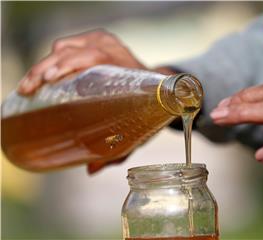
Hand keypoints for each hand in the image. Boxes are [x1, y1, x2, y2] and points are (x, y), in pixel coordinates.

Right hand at [16, 29, 146, 173]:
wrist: (162, 84)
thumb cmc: (149, 108)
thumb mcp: (138, 130)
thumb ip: (117, 150)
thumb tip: (91, 169)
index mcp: (124, 70)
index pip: (91, 57)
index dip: (66, 65)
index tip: (47, 79)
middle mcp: (114, 51)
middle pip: (70, 52)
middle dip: (44, 69)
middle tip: (28, 88)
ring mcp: (106, 42)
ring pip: (66, 47)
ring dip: (46, 64)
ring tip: (32, 83)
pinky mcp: (99, 40)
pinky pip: (70, 45)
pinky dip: (55, 57)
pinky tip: (46, 72)